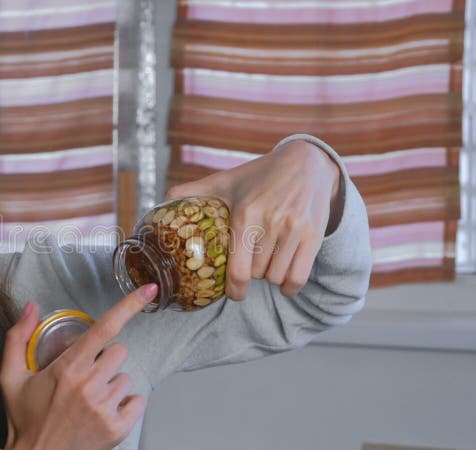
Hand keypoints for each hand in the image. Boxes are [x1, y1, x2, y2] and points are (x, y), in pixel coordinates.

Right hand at [0, 284, 157, 449]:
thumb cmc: (25, 421)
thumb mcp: (10, 378)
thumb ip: (18, 338)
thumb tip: (30, 307)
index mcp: (68, 368)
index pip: (106, 327)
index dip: (130, 305)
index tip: (149, 290)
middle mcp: (90, 385)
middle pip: (119, 351)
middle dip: (104, 360)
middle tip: (84, 377)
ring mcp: (106, 407)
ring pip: (127, 377)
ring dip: (112, 384)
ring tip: (89, 400)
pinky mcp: (118, 428)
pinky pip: (138, 401)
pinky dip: (126, 404)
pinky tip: (104, 411)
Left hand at [165, 140, 340, 299]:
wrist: (307, 162)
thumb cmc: (260, 175)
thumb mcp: (226, 181)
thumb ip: (194, 192)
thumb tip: (161, 202)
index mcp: (246, 213)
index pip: (238, 268)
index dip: (234, 289)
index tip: (233, 293)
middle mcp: (271, 222)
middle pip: (257, 274)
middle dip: (252, 274)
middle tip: (250, 262)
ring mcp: (295, 230)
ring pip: (277, 277)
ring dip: (270, 277)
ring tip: (266, 263)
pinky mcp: (314, 235)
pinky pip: (299, 276)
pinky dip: (290, 286)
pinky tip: (284, 281)